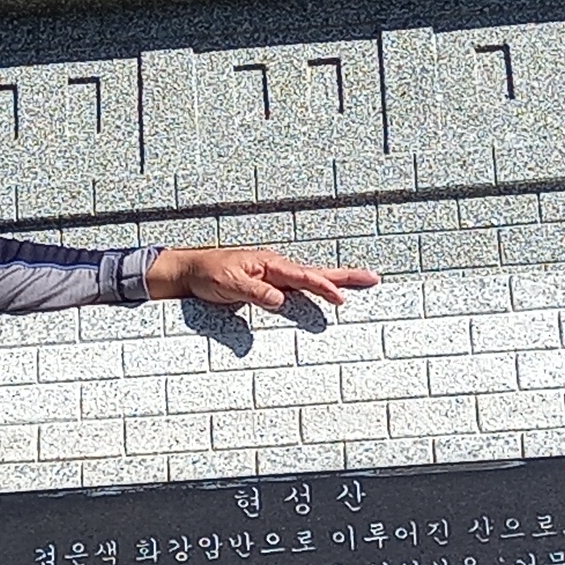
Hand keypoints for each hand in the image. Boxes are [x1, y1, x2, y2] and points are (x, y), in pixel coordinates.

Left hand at [147, 245, 378, 314]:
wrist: (192, 271)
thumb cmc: (209, 274)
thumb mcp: (229, 283)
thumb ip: (255, 291)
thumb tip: (280, 300)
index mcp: (270, 264)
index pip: (304, 276)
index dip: (324, 287)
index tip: (341, 298)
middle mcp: (277, 268)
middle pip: (317, 273)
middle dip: (346, 276)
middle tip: (373, 278)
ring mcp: (275, 276)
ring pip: (311, 279)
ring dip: (335, 282)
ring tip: (360, 286)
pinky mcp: (269, 285)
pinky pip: (298, 288)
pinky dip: (316, 290)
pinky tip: (326, 295)